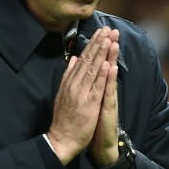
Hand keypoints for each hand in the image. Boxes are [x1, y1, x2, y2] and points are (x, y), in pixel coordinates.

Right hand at [48, 27, 112, 163]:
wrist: (60, 139)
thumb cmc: (64, 118)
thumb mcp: (63, 92)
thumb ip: (69, 75)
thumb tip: (74, 59)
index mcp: (70, 81)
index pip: (83, 58)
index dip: (92, 44)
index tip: (100, 32)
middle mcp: (74, 84)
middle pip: (88, 60)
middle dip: (98, 43)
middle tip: (107, 29)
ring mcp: (81, 93)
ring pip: (93, 69)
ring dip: (101, 53)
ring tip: (108, 39)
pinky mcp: (88, 104)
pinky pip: (97, 87)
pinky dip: (101, 75)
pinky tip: (107, 63)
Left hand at [90, 29, 119, 166]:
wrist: (99, 144)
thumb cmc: (91, 123)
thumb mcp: (89, 101)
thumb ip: (87, 82)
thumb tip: (79, 64)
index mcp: (97, 88)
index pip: (99, 63)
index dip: (101, 47)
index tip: (103, 31)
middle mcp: (103, 91)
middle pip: (106, 65)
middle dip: (108, 47)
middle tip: (113, 30)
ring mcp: (106, 100)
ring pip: (109, 76)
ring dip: (111, 58)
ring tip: (114, 42)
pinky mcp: (107, 110)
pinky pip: (108, 92)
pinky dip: (110, 79)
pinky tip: (112, 68)